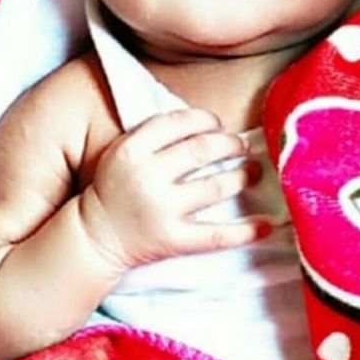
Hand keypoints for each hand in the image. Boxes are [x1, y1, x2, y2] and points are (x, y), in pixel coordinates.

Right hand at [78, 109, 269, 273]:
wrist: (93, 236)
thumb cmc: (114, 188)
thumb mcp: (123, 151)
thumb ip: (155, 135)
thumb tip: (206, 123)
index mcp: (132, 149)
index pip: (180, 123)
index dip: (206, 120)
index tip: (218, 125)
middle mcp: (148, 176)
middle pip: (202, 150)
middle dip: (231, 144)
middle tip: (243, 145)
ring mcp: (162, 209)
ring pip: (216, 186)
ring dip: (243, 176)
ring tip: (254, 171)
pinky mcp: (174, 239)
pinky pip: (216, 234)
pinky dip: (245, 230)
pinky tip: (266, 225)